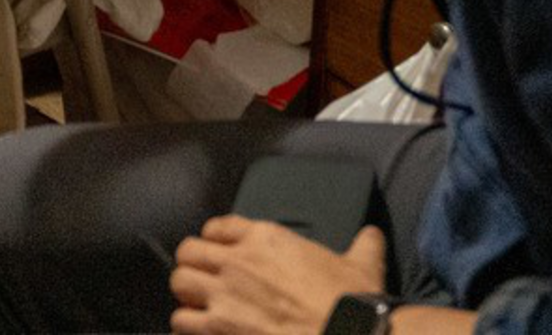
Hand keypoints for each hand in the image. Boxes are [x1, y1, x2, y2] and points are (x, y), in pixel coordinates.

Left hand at [167, 216, 387, 334]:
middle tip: (204, 282)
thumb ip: (363, 246)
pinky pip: (181, 324)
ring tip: (198, 309)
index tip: (218, 251)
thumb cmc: (352, 305)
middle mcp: (238, 262)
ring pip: (179, 285)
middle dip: (194, 267)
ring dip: (187, 298)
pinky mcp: (218, 330)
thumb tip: (371, 236)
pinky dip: (186, 330)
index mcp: (267, 239)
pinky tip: (199, 334)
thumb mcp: (362, 266)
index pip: (219, 226)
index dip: (215, 239)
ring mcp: (225, 296)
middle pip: (188, 252)